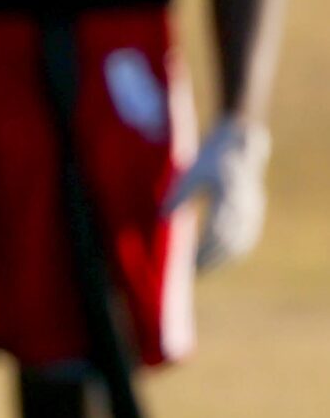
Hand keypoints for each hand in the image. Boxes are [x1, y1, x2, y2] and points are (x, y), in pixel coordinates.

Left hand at [167, 116, 269, 272]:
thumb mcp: (191, 173)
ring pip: (240, 242)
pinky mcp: (254, 211)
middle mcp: (244, 205)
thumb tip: (162, 217)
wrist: (237, 145)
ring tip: (201, 270)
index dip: (204, 250)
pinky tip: (217, 260)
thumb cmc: (209, 159)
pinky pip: (246, 237)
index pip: (217, 231)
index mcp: (228, 195)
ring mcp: (252, 209)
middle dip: (211, 259)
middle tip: (191, 272)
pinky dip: (232, 252)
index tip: (189, 263)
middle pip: (230, 241)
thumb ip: (179, 196)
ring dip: (222, 259)